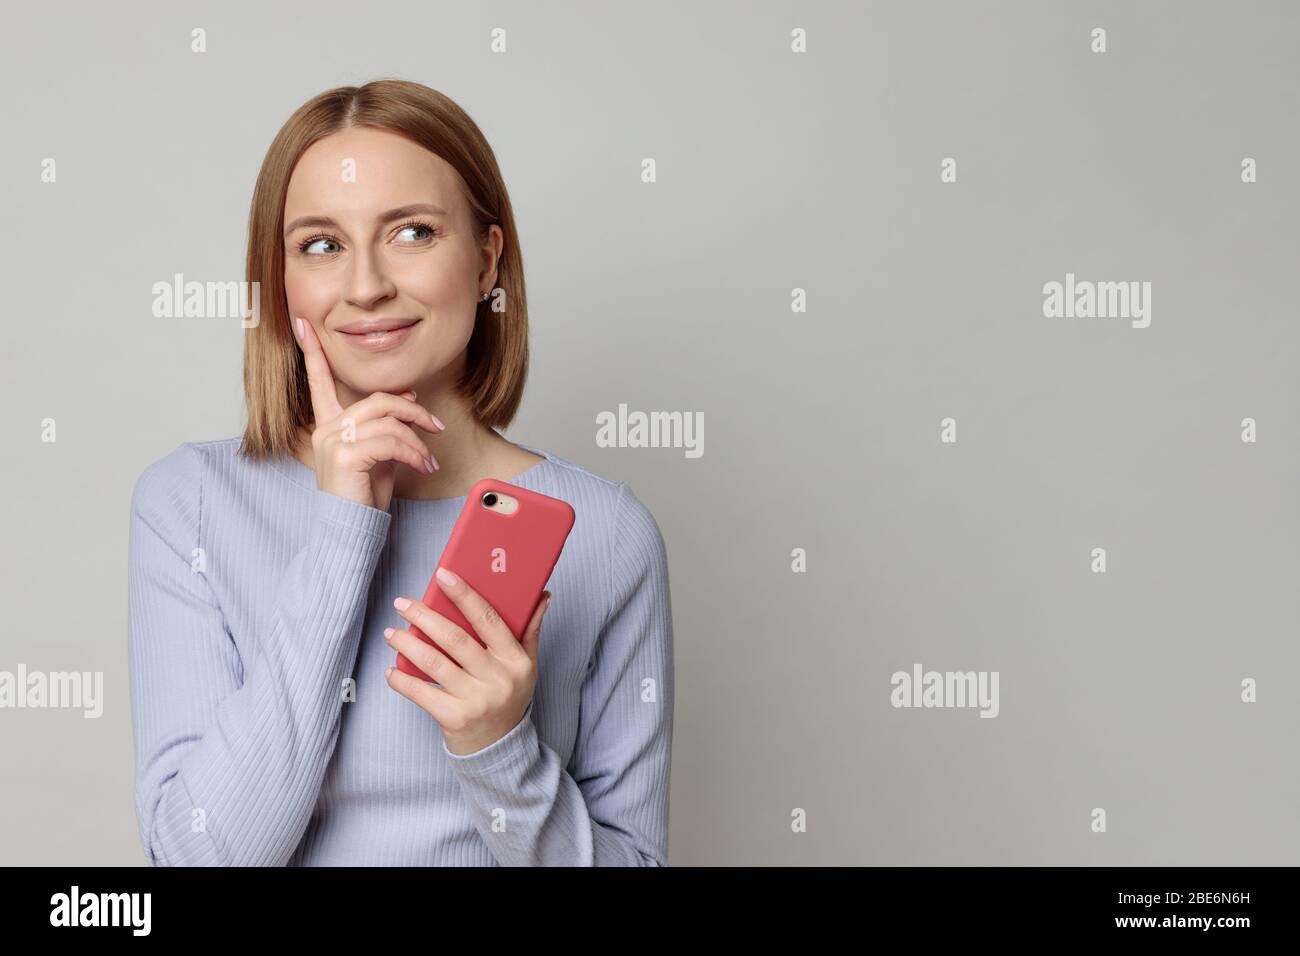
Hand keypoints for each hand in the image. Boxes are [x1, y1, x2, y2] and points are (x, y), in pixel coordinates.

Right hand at [293, 315, 444, 511]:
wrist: (351, 530)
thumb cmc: (364, 495)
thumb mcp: (379, 454)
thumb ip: (387, 425)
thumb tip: (408, 396)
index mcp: (328, 425)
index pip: (319, 382)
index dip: (313, 352)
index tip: (304, 324)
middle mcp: (326, 429)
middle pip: (377, 400)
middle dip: (413, 411)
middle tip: (436, 427)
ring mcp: (332, 441)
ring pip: (389, 422)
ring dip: (418, 440)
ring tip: (428, 460)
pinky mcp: (345, 455)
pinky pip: (391, 442)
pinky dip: (414, 453)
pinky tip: (422, 467)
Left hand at [384, 567, 552, 755]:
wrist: (500, 747)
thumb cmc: (509, 697)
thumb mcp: (527, 665)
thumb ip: (530, 630)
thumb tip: (543, 595)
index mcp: (515, 660)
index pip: (489, 619)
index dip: (465, 595)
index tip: (443, 576)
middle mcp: (497, 679)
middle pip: (455, 639)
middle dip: (424, 617)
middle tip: (402, 603)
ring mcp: (476, 700)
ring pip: (434, 663)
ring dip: (407, 645)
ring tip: (391, 633)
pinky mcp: (454, 718)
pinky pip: (422, 693)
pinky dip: (402, 680)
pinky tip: (391, 670)